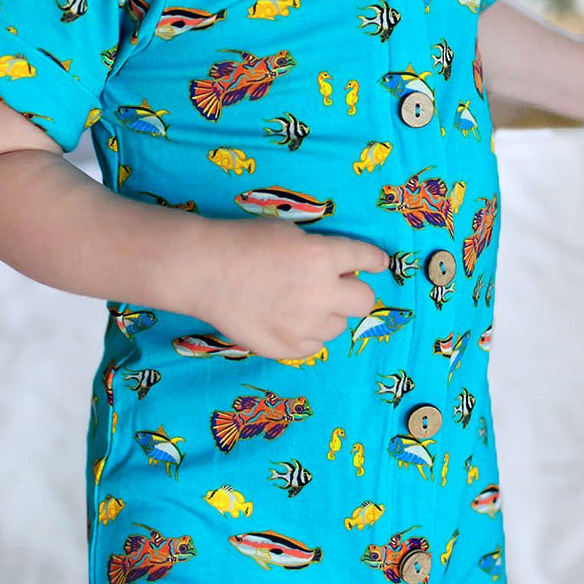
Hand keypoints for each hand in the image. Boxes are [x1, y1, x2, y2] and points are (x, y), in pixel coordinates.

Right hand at [171, 216, 390, 359]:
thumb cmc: (244, 243)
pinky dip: (307, 333)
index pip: (365, 258)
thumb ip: (320, 252)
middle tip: (336, 287)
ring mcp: (304, 325)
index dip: (375, 260)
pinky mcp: (287, 348)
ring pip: (338, 326)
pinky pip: (314, 345)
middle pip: (364, 302)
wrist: (205, 271)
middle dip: (353, 292)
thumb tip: (341, 268)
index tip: (378, 263)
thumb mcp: (290, 234)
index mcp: (322, 257)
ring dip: (327, 314)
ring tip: (299, 303)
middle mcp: (320, 293)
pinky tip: (286, 319)